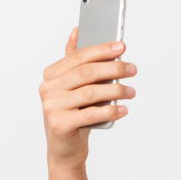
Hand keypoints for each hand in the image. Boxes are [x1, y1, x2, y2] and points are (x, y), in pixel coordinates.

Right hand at [38, 27, 137, 168]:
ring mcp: (52, 106)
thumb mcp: (74, 87)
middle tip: (132, 69)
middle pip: (86, 73)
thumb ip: (75, 61)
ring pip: (91, 93)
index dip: (101, 50)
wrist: (65, 149)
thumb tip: (77, 31)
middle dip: (113, 68)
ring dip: (116, 91)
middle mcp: (48, 88)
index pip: (79, 57)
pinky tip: (124, 110)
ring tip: (132, 92)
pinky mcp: (60, 124)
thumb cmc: (74, 114)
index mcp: (51, 74)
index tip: (122, 46)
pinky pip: (91, 114)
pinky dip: (110, 111)